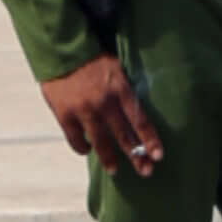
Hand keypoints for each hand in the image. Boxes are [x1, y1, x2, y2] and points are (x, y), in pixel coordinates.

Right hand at [43, 52, 163, 179]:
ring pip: (100, 142)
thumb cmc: (94, 58)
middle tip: (146, 171)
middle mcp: (104, 102)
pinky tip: (88, 150)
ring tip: (115, 170)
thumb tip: (135, 114)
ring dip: (109, 159)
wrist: (62, 50)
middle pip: (123, 135)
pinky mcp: (64, 114)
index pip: (140, 119)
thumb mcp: (116, 68)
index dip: (150, 139)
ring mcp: (83, 110)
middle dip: (136, 155)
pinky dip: (83, 147)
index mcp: (120, 88)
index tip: (158, 155)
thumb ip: (124, 91)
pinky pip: (76, 139)